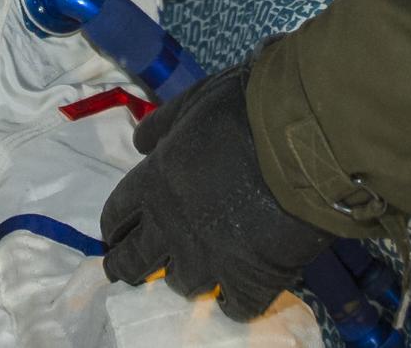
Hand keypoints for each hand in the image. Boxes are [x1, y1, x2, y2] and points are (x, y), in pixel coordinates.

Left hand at [101, 65, 332, 319]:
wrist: (296, 141)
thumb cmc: (242, 111)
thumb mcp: (190, 103)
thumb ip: (161, 125)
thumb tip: (138, 143)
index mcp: (154, 183)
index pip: (117, 214)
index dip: (114, 226)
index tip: (113, 234)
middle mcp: (171, 226)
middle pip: (134, 260)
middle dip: (124, 266)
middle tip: (122, 271)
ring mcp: (209, 257)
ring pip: (182, 284)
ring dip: (183, 277)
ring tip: (187, 275)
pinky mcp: (249, 280)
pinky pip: (234, 307)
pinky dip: (233, 302)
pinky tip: (234, 296)